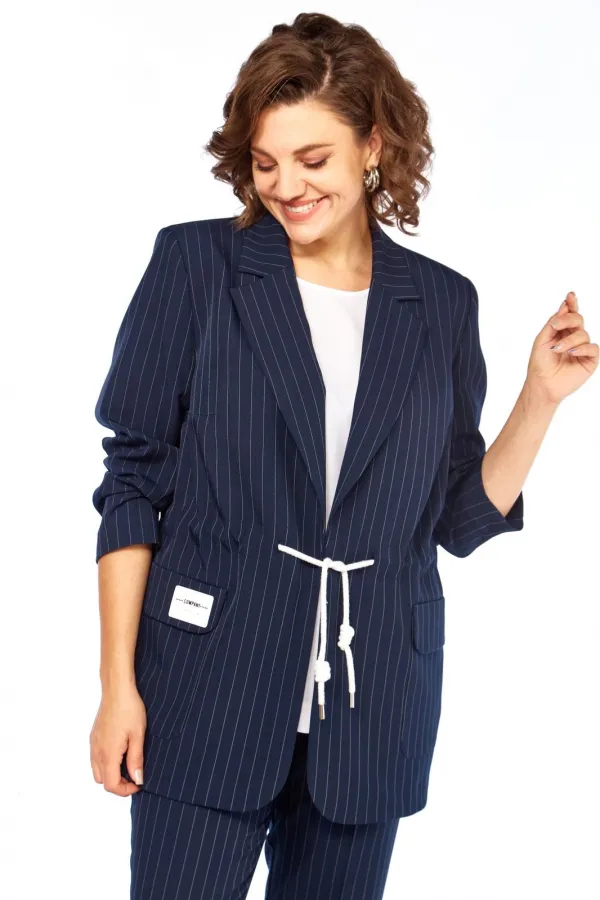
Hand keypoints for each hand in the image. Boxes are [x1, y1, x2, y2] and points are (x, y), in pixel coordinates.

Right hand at [89, 683, 146, 795]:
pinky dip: (106, 763)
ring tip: (128, 764)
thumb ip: (136, 760)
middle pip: (102, 781)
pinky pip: (95, 759)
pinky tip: (120, 752)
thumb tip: (137, 780)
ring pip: (97, 771)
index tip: (138, 784)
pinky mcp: (93, 737)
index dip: (125, 790)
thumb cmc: (129, 709)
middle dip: (118, 784)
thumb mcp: (138, 735)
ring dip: (111, 773)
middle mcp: (97, 751)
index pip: (110, 785)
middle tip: (135, 775)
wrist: (116, 690)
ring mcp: (93, 744)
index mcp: (108, 753)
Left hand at [526, 291, 598, 405]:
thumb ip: (553, 323)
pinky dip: (582, 348)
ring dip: (569, 340)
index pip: (570, 315)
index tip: (570, 295)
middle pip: (578, 320)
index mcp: (562, 332)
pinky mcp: (590, 360)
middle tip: (555, 326)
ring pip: (583, 334)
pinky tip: (571, 353)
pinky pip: (592, 348)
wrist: (543, 383)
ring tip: (558, 349)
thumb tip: (564, 306)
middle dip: (567, 320)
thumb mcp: (543, 339)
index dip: (572, 304)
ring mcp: (583, 348)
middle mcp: (574, 338)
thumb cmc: (540, 363)